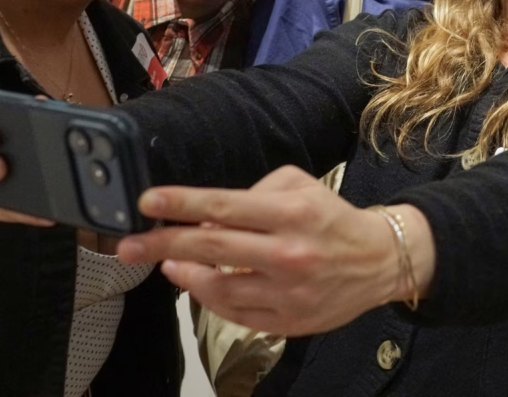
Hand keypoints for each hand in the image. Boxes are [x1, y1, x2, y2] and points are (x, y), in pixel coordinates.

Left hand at [117, 166, 428, 335]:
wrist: (380, 261)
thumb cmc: (333, 217)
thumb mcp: (301, 186)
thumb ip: (254, 194)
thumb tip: (207, 216)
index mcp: (292, 213)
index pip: (224, 206)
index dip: (181, 203)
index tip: (147, 201)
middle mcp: (288, 253)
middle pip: (211, 248)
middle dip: (162, 244)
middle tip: (127, 244)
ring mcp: (287, 293)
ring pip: (216, 287)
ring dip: (183, 273)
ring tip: (166, 261)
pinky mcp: (288, 322)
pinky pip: (233, 313)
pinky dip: (208, 296)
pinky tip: (196, 281)